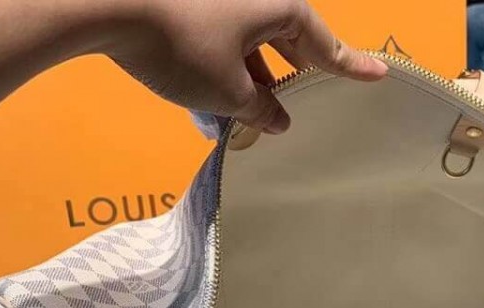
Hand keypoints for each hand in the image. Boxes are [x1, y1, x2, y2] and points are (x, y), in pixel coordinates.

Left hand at [106, 0, 387, 133]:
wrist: (104, 4)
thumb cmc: (181, 47)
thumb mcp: (229, 93)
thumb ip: (261, 109)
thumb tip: (279, 120)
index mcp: (276, 9)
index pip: (323, 45)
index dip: (350, 66)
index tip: (379, 75)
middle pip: (288, 37)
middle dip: (298, 72)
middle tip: (317, 97)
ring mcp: (220, 2)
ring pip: (253, 41)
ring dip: (260, 76)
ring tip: (262, 113)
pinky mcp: (190, 8)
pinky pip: (225, 38)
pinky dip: (231, 66)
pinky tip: (222, 99)